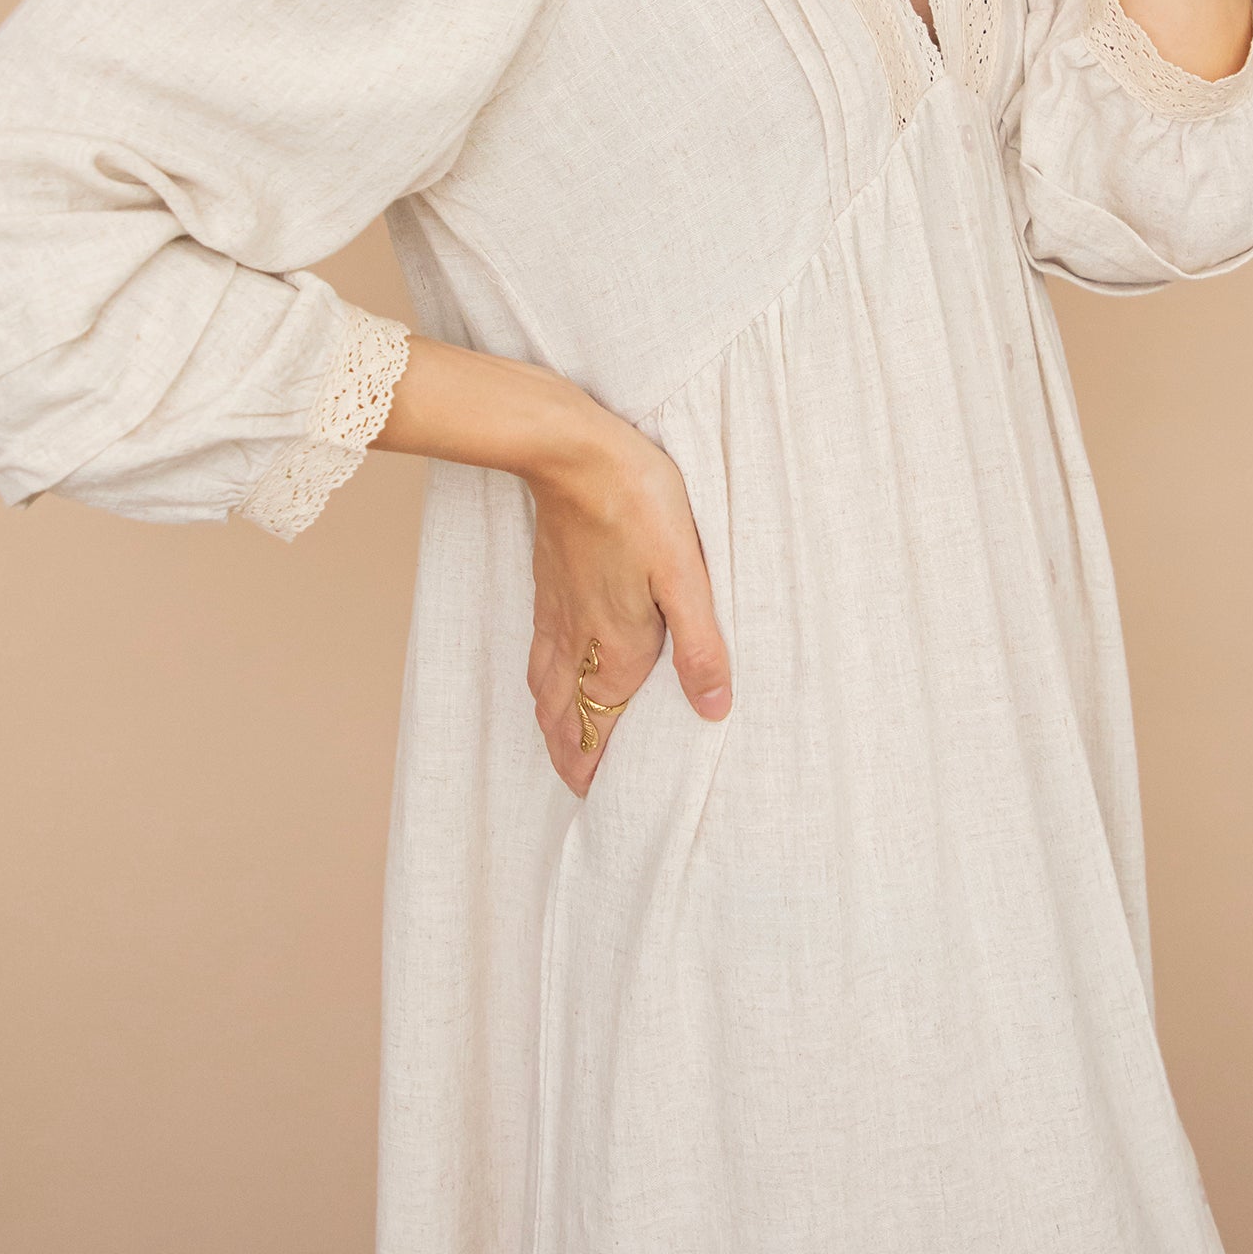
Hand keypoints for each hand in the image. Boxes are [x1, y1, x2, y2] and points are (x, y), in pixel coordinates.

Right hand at [525, 413, 732, 798]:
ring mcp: (558, 612)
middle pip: (564, 716)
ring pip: (545, 687)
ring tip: (562, 746)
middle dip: (570, 756)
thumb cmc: (636, 503)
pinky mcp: (549, 585)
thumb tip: (713, 709)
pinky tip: (548, 677)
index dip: (597, 767)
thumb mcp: (686, 574)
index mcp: (616, 645)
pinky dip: (541, 684)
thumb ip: (701, 645)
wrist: (571, 452)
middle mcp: (580, 639)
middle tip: (578, 788)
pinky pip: (538, 653)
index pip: (599, 725)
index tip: (599, 801)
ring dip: (553, 724)